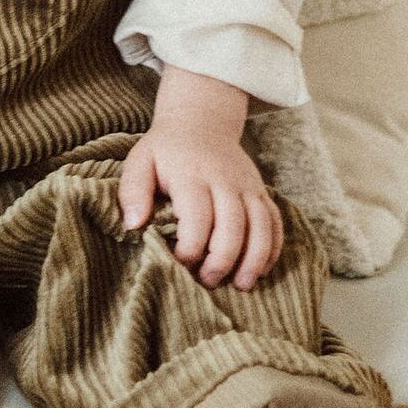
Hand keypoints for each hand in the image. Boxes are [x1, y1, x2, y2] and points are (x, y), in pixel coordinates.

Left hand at [119, 68, 282, 291]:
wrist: (202, 121)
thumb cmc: (165, 150)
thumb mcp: (140, 162)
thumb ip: (133, 192)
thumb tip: (134, 226)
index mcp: (192, 176)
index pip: (197, 219)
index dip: (190, 249)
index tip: (178, 265)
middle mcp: (225, 181)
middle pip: (233, 227)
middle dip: (222, 261)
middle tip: (207, 281)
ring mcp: (247, 186)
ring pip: (261, 227)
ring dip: (254, 260)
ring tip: (241, 285)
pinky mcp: (260, 191)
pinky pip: (275, 222)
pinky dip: (273, 248)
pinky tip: (261, 270)